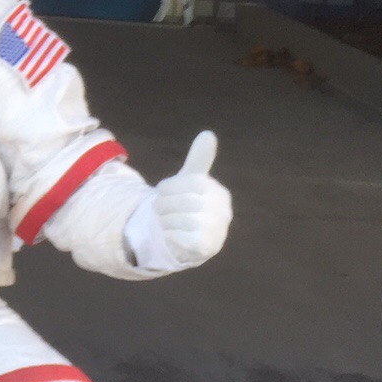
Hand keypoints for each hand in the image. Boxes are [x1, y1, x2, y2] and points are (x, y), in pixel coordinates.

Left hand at [145, 131, 232, 266]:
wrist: (188, 238)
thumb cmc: (189, 205)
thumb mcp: (191, 181)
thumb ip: (199, 159)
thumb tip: (209, 133)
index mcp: (220, 193)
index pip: (193, 184)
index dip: (171, 185)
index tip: (160, 189)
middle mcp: (223, 212)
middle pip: (186, 202)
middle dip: (165, 203)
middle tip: (157, 207)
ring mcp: (217, 231)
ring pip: (181, 220)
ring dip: (165, 219)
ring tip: (163, 219)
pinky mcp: (206, 248)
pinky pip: (181, 238)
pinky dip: (169, 234)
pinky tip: (170, 233)